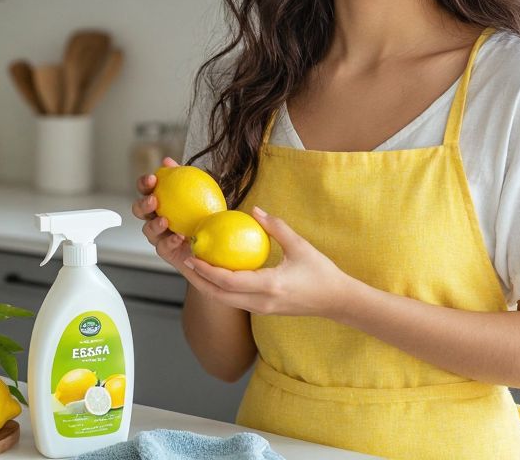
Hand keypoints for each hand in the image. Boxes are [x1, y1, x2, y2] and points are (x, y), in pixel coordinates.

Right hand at [132, 157, 195, 280]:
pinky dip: (170, 241)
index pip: (145, 190)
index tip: (152, 178)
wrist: (214, 238)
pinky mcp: (166, 251)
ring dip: (154, 225)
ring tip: (165, 220)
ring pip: (147, 230)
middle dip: (143, 204)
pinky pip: (163, 247)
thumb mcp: (198, 191)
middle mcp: (154, 218)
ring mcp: (158, 236)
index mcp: (159, 201)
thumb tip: (167, 160)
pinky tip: (179, 237)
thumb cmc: (203, 212)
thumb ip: (183, 176)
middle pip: (139, 211)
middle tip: (154, 200)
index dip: (144, 184)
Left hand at [181, 206, 355, 318]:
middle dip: (197, 280)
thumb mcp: (300, 245)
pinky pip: (234, 300)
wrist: (336, 301)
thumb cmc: (321, 272)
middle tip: (183, 260)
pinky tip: (214, 272)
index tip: (192, 254)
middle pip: (218, 295)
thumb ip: (276, 227)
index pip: (228, 280)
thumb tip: (253, 209)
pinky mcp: (262, 310)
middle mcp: (261, 302)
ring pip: (223, 300)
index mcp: (270, 285)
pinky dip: (219, 287)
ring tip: (192, 266)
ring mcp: (260, 309)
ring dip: (205, 285)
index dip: (207, 269)